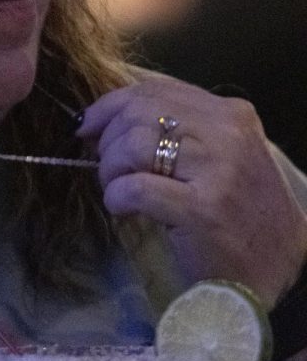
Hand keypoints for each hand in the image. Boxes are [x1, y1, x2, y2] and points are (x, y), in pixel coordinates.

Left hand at [78, 75, 306, 306]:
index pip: (156, 90)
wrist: (272, 270)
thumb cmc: (237, 214)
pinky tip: (123, 210)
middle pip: (139, 113)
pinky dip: (116, 198)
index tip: (88, 126)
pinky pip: (135, 188)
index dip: (111, 105)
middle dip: (108, 140)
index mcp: (232, 115)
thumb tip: (110, 118)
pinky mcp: (203, 209)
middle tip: (109, 169)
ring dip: (110, 170)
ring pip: (133, 144)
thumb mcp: (221, 157)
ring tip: (116, 190)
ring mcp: (219, 171)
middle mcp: (229, 134)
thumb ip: (180, 131)